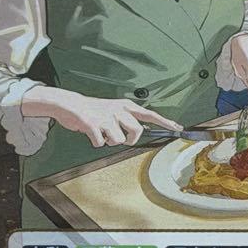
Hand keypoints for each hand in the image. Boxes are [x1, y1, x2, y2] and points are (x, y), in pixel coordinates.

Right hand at [20, 87, 181, 148]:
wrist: (70, 104)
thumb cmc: (93, 110)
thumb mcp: (114, 110)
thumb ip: (128, 119)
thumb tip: (141, 131)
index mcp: (125, 106)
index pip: (150, 114)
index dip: (165, 122)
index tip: (177, 127)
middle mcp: (118, 109)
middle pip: (136, 131)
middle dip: (129, 140)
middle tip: (120, 138)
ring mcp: (106, 116)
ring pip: (118, 140)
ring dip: (110, 142)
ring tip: (102, 133)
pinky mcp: (93, 124)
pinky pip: (100, 143)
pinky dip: (96, 142)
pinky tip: (91, 133)